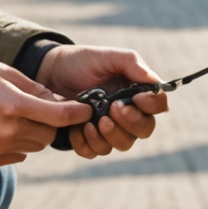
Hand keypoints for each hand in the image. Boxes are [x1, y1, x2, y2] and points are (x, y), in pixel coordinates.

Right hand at [0, 60, 90, 168]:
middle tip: (43, 110)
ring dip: (35, 133)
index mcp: (13, 106)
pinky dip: (20, 144)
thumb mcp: (4, 72)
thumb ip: (35, 88)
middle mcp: (8, 131)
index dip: (78, 113)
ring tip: (19, 117)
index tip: (87, 110)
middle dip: (52, 123)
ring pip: (35, 146)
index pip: (59, 116)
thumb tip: (60, 101)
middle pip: (49, 135)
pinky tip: (5, 128)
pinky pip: (19, 155)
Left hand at [35, 45, 168, 158]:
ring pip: (122, 145)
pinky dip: (88, 143)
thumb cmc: (82, 62)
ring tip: (94, 120)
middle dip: (131, 123)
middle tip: (112, 109)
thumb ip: (131, 63)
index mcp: (136, 92)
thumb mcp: (106, 56)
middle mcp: (127, 114)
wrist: (50, 72)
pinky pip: (95, 152)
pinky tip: (78, 128)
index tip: (136, 98)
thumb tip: (153, 81)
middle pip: (144, 130)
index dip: (151, 105)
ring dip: (110, 136)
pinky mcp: (88, 139)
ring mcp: (108, 129)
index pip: (158, 106)